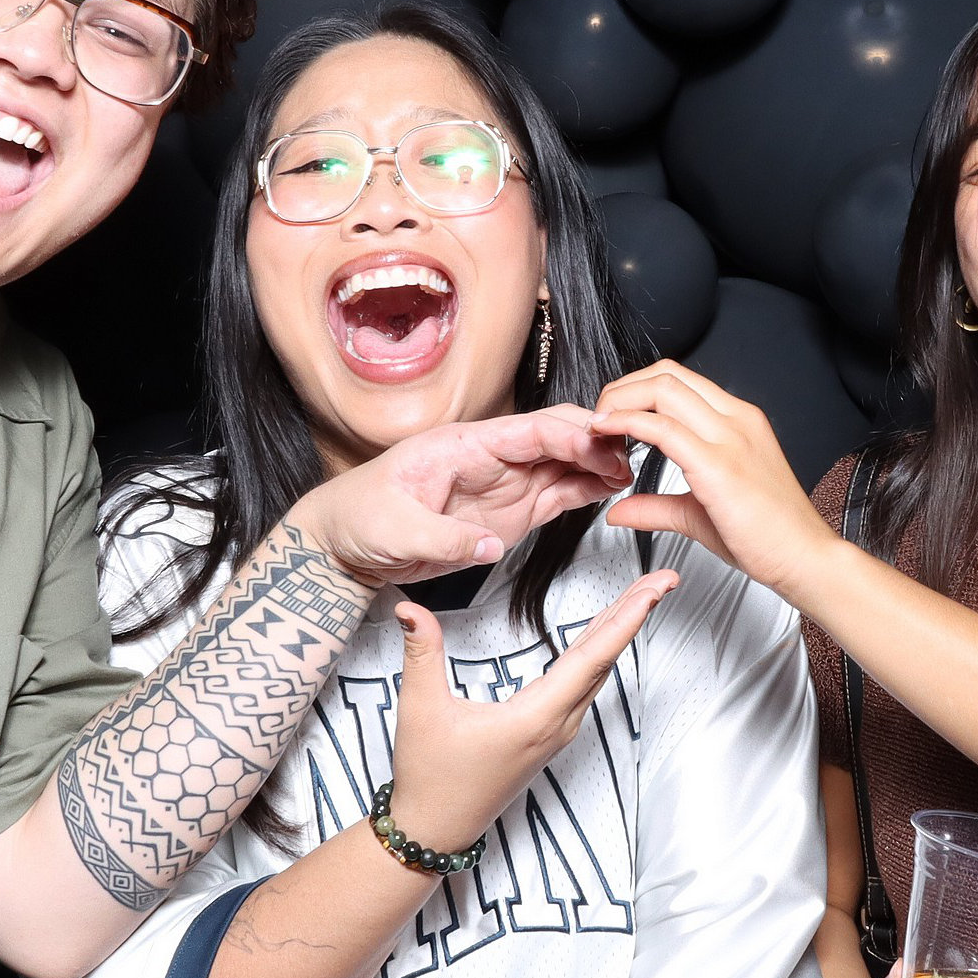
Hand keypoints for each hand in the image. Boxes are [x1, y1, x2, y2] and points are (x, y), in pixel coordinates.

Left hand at [296, 408, 633, 587]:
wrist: (345, 543)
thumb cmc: (359, 519)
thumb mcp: (393, 529)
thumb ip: (444, 538)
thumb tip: (488, 547)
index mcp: (461, 445)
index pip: (528, 430)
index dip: (570, 434)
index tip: (602, 445)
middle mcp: (489, 459)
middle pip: (556, 437)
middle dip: (596, 441)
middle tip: (629, 459)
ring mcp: (503, 484)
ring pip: (564, 464)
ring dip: (598, 465)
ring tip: (632, 474)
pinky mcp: (509, 512)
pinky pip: (556, 495)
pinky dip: (587, 490)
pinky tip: (611, 488)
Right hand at [388, 570, 677, 850]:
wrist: (434, 829)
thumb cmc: (431, 777)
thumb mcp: (422, 709)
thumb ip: (422, 653)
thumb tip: (410, 607)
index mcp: (536, 716)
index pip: (592, 658)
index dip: (626, 619)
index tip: (655, 591)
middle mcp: (557, 724)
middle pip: (604, 660)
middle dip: (634, 615)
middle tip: (662, 579)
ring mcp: (556, 732)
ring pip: (597, 674)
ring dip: (618, 633)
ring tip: (639, 596)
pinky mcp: (548, 736)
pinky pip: (584, 687)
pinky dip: (598, 654)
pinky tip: (600, 637)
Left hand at [591, 363, 834, 602]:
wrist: (805, 559)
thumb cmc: (768, 536)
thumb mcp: (700, 513)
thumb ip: (656, 506)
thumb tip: (620, 510)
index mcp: (738, 422)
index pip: (679, 380)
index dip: (636, 390)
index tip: (612, 415)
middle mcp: (736, 420)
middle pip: (666, 374)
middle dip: (621, 389)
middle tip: (598, 418)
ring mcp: (730, 438)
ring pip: (663, 389)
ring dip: (619, 401)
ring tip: (598, 428)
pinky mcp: (720, 465)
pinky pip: (664, 429)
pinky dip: (627, 424)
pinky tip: (609, 437)